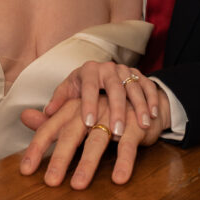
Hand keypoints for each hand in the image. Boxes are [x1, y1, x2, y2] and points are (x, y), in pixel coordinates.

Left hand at [19, 89, 170, 189]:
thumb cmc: (104, 108)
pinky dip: (124, 161)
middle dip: (61, 157)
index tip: (26, 170)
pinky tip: (118, 178)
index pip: (51, 126)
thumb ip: (52, 118)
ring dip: (89, 162)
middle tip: (50, 181)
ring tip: (78, 184)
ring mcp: (114, 114)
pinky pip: (128, 143)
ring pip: (99, 139)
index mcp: (74, 105)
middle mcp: (91, 107)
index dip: (37, 147)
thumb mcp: (77, 112)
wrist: (143, 97)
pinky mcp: (134, 123)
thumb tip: (24, 116)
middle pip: (72, 132)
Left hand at [43, 60, 158, 137]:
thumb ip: (58, 102)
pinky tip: (154, 116)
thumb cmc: (83, 89)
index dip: (88, 104)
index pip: (88, 86)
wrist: (104, 76)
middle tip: (116, 130)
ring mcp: (126, 70)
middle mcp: (108, 68)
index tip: (88, 123)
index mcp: (88, 70)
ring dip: (139, 106)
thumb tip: (45, 113)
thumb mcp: (69, 92)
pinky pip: (149, 85)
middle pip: (114, 87)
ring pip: (134, 86)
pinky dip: (152, 100)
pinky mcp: (140, 75)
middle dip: (117, 109)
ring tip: (142, 125)